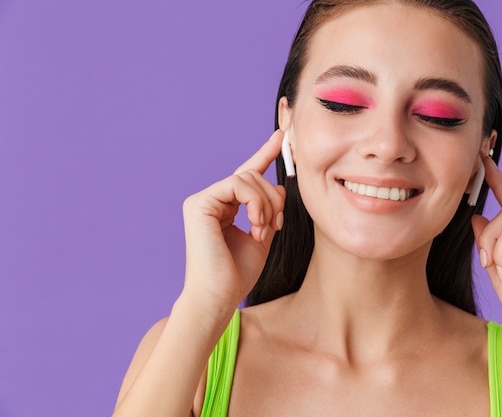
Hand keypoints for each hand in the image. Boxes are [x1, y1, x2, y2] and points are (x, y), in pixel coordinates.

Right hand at [180, 130, 285, 314]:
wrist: (217, 297)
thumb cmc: (237, 275)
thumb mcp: (262, 238)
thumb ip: (268, 212)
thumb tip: (279, 187)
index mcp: (225, 209)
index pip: (247, 176)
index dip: (264, 155)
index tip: (281, 138)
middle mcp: (212, 201)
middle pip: (253, 176)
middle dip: (273, 197)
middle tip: (276, 225)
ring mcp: (203, 201)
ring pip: (247, 178)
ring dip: (266, 204)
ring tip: (264, 230)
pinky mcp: (199, 203)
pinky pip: (237, 184)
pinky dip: (255, 202)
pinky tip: (255, 224)